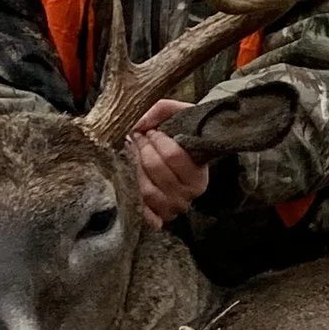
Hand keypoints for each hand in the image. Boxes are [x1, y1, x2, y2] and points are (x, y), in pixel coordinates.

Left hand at [129, 98, 209, 228]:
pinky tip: (129, 182)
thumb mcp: (178, 115)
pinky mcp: (158, 218)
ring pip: (147, 190)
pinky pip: (144, 213)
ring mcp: (173, 209)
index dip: (157, 140)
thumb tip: (139, 124)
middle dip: (143, 150)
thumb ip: (160, 111)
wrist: (187, 161)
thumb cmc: (182, 136)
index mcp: (199, 174)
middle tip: (137, 138)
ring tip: (132, 154)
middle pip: (157, 170)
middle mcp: (188, 195)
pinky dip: (135, 200)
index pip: (173, 155)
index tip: (150, 131)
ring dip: (135, 168)